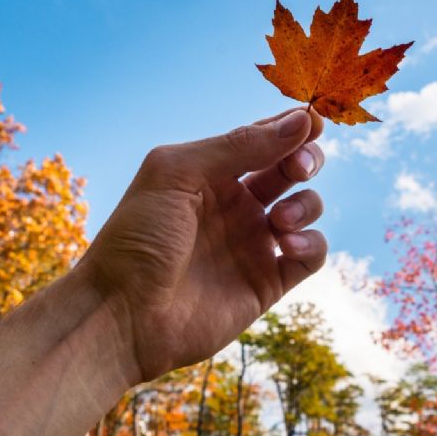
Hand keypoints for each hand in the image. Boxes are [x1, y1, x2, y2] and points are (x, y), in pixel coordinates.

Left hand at [82, 108, 326, 381]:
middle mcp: (235, 204)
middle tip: (299, 168)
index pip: (262, 139)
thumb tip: (300, 121)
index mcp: (210, 174)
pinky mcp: (267, 282)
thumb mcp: (178, 174)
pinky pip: (310, 255)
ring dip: (306, 204)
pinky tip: (287, 244)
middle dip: (305, 160)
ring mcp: (253, 243)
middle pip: (290, 169)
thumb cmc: (137, 238)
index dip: (291, 127)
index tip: (313, 121)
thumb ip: (239, 145)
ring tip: (278, 219)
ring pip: (306, 208)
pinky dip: (312, 243)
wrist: (122, 314)